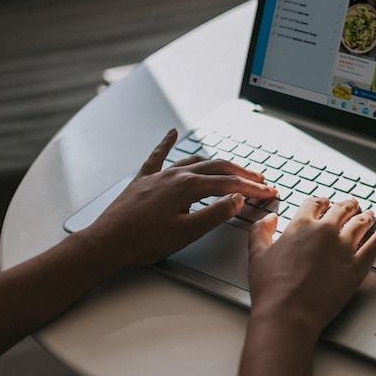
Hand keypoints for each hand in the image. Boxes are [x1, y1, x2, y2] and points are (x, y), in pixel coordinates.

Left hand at [80, 129, 277, 268]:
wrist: (107, 242)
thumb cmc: (143, 241)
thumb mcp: (187, 233)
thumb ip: (215, 214)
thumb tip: (238, 199)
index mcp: (187, 187)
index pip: (230, 185)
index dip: (253, 189)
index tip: (269, 193)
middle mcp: (174, 175)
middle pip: (217, 168)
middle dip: (242, 173)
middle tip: (260, 180)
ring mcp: (158, 175)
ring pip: (194, 161)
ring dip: (217, 163)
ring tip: (233, 167)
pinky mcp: (143, 180)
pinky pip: (158, 156)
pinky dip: (167, 143)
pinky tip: (172, 132)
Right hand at [247, 196, 375, 339]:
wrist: (288, 313)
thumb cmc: (272, 289)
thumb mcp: (256, 255)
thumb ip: (260, 232)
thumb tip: (268, 220)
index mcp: (300, 225)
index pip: (315, 204)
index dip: (320, 204)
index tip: (322, 206)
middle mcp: (325, 230)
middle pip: (342, 208)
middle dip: (346, 207)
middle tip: (349, 208)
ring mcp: (345, 246)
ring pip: (362, 220)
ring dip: (365, 215)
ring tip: (368, 215)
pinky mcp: (359, 264)